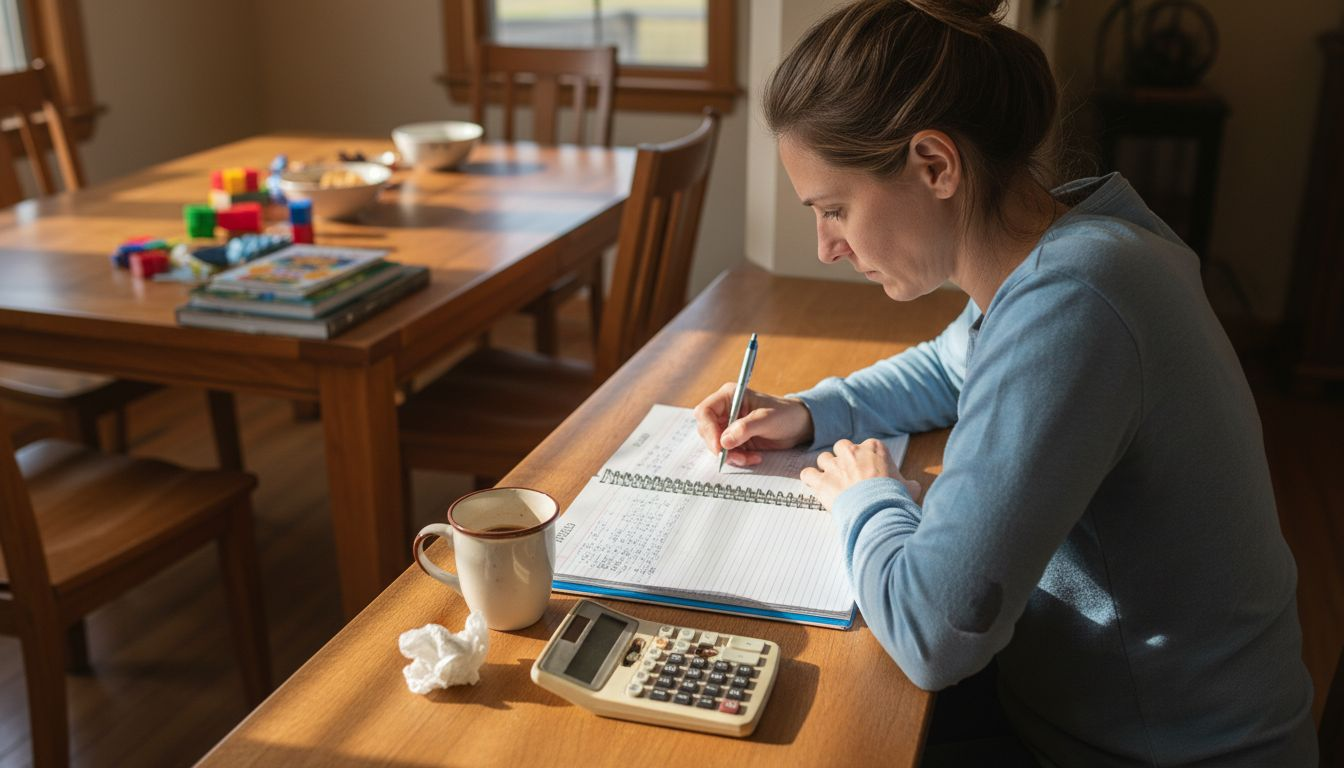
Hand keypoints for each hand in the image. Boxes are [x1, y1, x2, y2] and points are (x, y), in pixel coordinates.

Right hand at [693, 383, 813, 466]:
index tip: (719, 447)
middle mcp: (725, 410)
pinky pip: (727, 453)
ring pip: (716, 445)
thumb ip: (745, 428)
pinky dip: (738, 458)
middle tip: (737, 456)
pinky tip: (755, 457)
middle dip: (719, 446)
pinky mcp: (735, 440)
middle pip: (706, 430)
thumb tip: (724, 441)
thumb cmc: (785, 414)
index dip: (708, 430)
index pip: (705, 411)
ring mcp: (729, 426)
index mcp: (729, 396)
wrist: (799, 426)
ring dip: (731, 455)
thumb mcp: (767, 419)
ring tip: (751, 457)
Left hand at [800, 438, 920, 509]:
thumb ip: (908, 484)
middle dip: (844, 460)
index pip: (866, 446)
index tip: (868, 472)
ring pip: (824, 459)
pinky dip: (810, 479)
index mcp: (874, 448)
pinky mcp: (821, 480)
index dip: (865, 460)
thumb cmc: (893, 499)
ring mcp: (835, 465)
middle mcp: (852, 452)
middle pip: (842, 447)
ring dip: (826, 469)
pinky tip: (815, 486)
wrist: (878, 512)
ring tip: (833, 483)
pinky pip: (808, 473)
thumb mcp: (908, 488)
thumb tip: (913, 487)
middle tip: (849, 476)